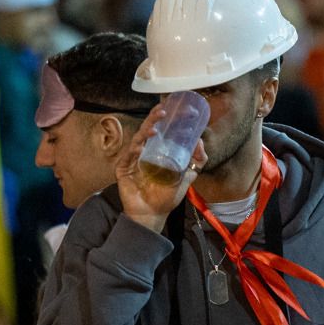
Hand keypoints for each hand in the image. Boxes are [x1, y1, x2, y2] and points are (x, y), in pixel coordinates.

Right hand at [114, 107, 207, 232]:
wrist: (152, 215)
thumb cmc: (166, 197)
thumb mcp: (187, 177)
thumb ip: (197, 162)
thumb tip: (200, 142)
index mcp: (157, 150)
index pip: (162, 129)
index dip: (170, 118)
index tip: (182, 109)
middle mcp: (144, 151)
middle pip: (149, 130)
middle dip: (156, 117)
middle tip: (166, 109)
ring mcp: (132, 159)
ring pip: (138, 138)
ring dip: (147, 128)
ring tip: (157, 122)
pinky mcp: (123, 169)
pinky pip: (128, 155)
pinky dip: (135, 148)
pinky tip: (143, 143)